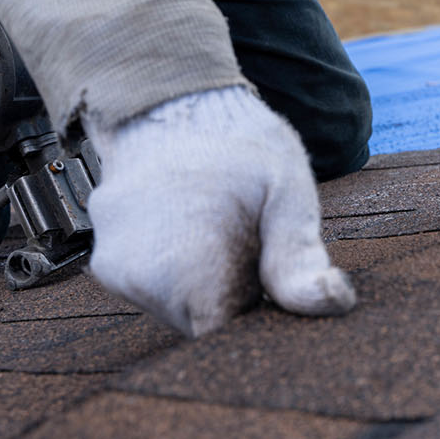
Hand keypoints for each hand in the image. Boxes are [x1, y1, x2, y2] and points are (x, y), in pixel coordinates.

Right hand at [84, 86, 354, 336]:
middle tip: (255, 246)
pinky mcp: (107, 263)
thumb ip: (300, 256)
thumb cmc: (236, 142)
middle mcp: (139, 279)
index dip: (260, 321)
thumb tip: (332, 303)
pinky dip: (183, 273)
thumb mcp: (285, 192)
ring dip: (209, 287)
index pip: (226, 339)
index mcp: (187, 269)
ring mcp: (115, 271)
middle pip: (202, 327)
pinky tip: (198, 230)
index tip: (277, 288)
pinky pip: (156, 288)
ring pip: (179, 310)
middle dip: (236, 300)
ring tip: (224, 230)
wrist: (170, 99)